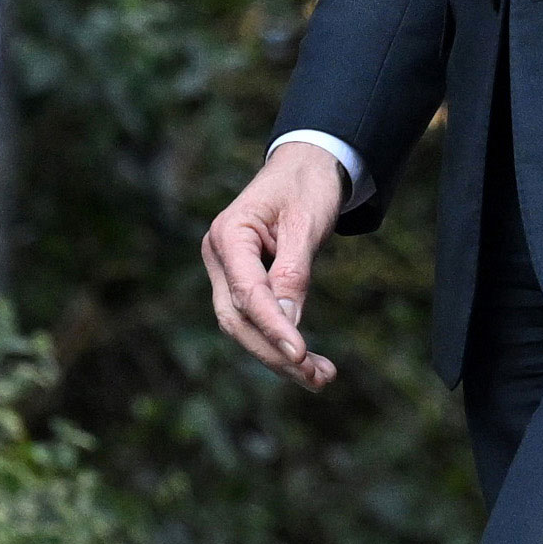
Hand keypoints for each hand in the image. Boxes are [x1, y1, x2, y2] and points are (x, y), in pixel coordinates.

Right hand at [202, 141, 345, 388]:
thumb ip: (294, 272)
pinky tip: (308, 362)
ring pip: (244, 326)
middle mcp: (219, 256)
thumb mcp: (306, 224)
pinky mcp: (243, 282)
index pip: (247, 292)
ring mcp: (227, 270)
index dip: (272, 326)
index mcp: (228, 234)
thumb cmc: (306, 186)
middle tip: (320, 378)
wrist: (306, 165)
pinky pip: (255, 319)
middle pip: (237, 319)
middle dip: (276, 352)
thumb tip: (288, 322)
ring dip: (279, 355)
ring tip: (322, 377)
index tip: (301, 354)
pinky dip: (279, 341)